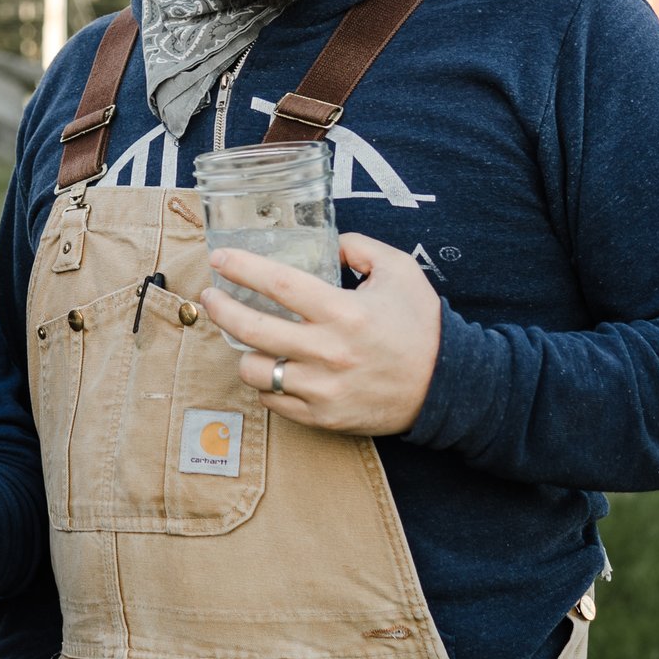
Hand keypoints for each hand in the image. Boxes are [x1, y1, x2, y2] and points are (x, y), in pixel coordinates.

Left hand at [201, 232, 442, 435]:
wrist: (448, 386)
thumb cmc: (421, 326)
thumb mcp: (399, 272)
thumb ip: (360, 248)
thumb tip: (329, 241)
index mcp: (344, 312)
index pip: (279, 285)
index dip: (242, 268)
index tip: (219, 258)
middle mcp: (329, 352)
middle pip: (253, 329)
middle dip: (221, 309)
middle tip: (210, 296)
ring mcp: (323, 388)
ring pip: (254, 371)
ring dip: (243, 352)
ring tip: (246, 339)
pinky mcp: (324, 417)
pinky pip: (273, 401)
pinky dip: (267, 385)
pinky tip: (272, 369)